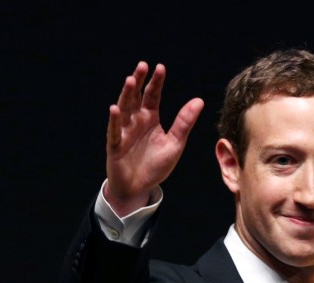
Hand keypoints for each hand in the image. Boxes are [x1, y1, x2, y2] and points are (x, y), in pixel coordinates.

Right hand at [105, 61, 203, 215]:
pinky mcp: (115, 145)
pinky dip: (114, 120)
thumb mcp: (175, 143)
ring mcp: (124, 131)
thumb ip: (184, 122)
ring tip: (131, 80)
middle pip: (136, 97)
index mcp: (151, 118)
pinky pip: (114, 131)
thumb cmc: (156, 165)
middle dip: (139, 81)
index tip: (160, 67)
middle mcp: (136, 121)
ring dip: (127, 95)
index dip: (156, 82)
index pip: (153, 96)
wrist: (139, 187)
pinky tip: (115, 109)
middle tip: (143, 65)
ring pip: (124, 109)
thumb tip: (199, 100)